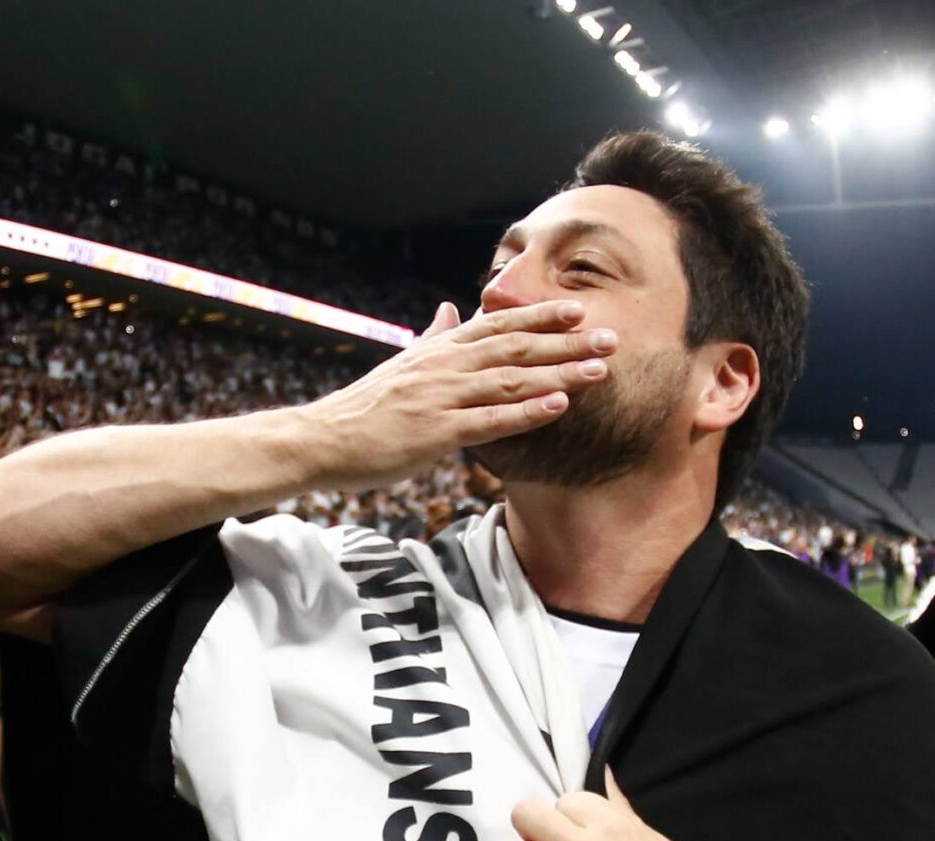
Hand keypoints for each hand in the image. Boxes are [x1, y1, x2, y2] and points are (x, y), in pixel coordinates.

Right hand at [292, 299, 615, 491]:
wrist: (324, 439)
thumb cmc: (365, 408)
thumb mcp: (402, 363)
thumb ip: (434, 336)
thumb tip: (452, 308)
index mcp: (439, 349)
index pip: (498, 324)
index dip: (541, 316)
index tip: (579, 309)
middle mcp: (445, 366)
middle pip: (516, 347)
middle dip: (566, 341)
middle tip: (610, 336)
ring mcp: (442, 398)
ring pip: (511, 380)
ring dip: (560, 374)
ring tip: (600, 369)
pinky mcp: (437, 433)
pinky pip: (491, 420)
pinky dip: (528, 412)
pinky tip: (560, 406)